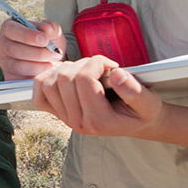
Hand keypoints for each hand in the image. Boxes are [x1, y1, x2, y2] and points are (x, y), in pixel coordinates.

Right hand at [0, 19, 65, 79]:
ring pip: (16, 65)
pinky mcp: (9, 76)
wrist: (50, 59)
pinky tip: (46, 72)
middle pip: (12, 49)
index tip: (44, 40)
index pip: (11, 29)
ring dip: (37, 65)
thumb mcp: (52, 32)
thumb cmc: (47, 42)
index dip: (27, 35)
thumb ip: (51, 28)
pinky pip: (19, 78)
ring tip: (52, 63)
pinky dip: (34, 76)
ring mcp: (4, 61)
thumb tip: (46, 30)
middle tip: (52, 53)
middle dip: (36, 52)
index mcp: (9, 27)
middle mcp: (2, 43)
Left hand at [32, 55, 164, 135]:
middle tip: (101, 68)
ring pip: (49, 82)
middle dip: (83, 64)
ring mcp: (65, 118)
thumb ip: (134, 90)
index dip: (98, 63)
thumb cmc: (142, 112)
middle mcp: (78, 122)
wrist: (138, 124)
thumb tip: (115, 74)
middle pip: (64, 78)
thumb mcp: (148, 102)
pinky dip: (48, 78)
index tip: (113, 66)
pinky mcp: (58, 112)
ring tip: (87, 71)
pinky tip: (67, 74)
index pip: (84, 80)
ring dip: (67, 68)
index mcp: (99, 121)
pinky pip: (39, 93)